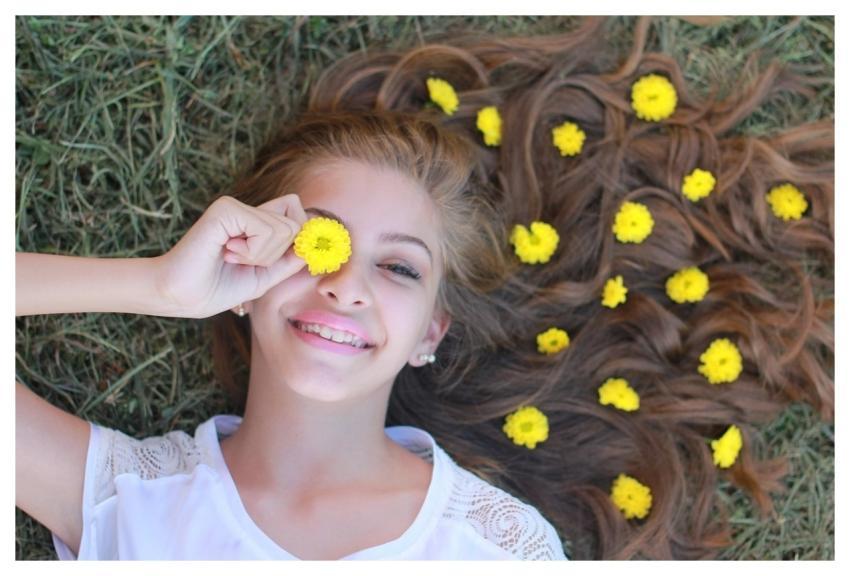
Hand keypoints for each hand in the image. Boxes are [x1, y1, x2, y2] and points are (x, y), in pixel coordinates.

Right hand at [154, 194, 307, 317]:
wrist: (181, 296)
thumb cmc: (216, 288)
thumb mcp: (264, 276)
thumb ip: (290, 259)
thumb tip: (315, 245)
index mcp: (253, 221)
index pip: (296, 213)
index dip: (301, 238)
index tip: (285, 259)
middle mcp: (246, 208)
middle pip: (296, 221)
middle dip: (277, 253)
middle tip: (244, 260)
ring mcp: (235, 205)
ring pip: (285, 228)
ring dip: (262, 255)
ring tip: (231, 257)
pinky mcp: (226, 209)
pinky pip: (267, 230)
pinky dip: (253, 251)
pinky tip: (227, 252)